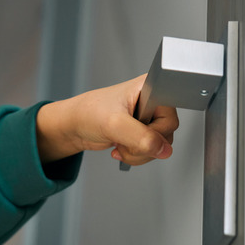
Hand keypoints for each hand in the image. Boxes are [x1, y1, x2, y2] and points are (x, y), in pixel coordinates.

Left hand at [36, 74, 178, 164]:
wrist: (73, 125)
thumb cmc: (87, 113)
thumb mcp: (115, 124)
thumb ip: (141, 137)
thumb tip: (163, 150)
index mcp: (150, 89)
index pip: (170, 115)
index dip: (157, 130)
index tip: (139, 131)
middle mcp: (152, 102)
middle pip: (166, 134)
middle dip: (144, 145)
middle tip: (125, 140)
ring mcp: (146, 118)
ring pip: (159, 146)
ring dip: (139, 153)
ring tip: (120, 143)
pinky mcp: (140, 132)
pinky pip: (149, 150)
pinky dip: (135, 155)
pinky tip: (120, 147)